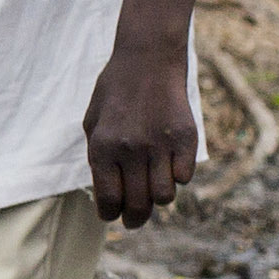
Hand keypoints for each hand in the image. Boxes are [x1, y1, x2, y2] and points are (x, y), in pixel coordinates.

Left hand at [86, 31, 206, 224]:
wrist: (148, 59)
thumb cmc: (115, 92)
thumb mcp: (92, 123)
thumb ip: (97, 158)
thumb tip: (106, 194)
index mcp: (103, 148)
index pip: (108, 200)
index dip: (111, 215)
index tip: (114, 217)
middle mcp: (131, 150)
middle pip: (138, 205)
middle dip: (135, 219)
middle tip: (135, 220)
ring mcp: (160, 144)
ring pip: (164, 197)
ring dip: (158, 198)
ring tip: (153, 189)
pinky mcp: (186, 137)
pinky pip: (185, 177)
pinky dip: (178, 177)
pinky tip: (171, 166)